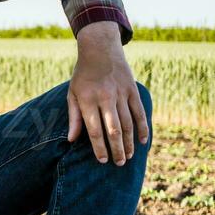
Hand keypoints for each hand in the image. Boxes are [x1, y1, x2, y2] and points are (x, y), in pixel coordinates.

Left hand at [67, 21, 149, 165]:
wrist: (100, 50)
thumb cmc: (83, 76)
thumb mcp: (72, 94)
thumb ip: (74, 117)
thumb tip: (72, 140)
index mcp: (88, 100)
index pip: (94, 130)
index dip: (99, 147)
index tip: (102, 160)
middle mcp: (105, 98)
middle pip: (113, 130)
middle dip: (116, 150)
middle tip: (119, 164)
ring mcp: (121, 94)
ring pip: (128, 124)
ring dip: (129, 142)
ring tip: (128, 156)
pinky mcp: (133, 90)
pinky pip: (140, 112)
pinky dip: (143, 128)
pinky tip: (142, 142)